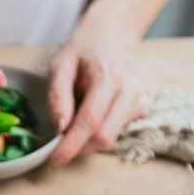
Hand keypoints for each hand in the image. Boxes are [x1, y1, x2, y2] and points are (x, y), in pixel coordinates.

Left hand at [48, 26, 146, 166]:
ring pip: (110, 139)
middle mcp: (130, 91)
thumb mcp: (60, 65)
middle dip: (78, 148)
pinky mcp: (140, 108)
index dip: (71, 146)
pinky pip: (115, 132)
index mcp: (109, 77)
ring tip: (74, 120)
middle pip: (103, 137)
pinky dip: (97, 133)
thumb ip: (58, 96)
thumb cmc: (82, 49)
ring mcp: (139, 101)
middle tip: (57, 145)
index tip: (53, 161)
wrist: (112, 32)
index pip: (90, 122)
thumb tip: (59, 128)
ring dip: (86, 141)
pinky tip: (90, 115)